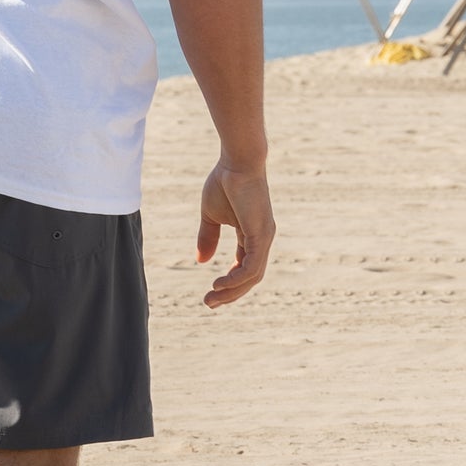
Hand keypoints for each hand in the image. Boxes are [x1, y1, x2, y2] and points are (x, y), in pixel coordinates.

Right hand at [196, 160, 274, 308]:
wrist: (237, 162)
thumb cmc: (225, 182)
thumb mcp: (210, 215)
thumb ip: (207, 237)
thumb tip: (201, 261)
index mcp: (252, 235)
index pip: (244, 267)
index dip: (228, 283)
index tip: (210, 292)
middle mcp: (262, 239)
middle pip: (250, 277)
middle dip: (229, 293)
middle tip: (209, 303)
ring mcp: (264, 238)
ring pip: (252, 276)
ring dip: (231, 291)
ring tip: (211, 298)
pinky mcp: (261, 235)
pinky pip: (251, 267)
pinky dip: (236, 279)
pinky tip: (219, 283)